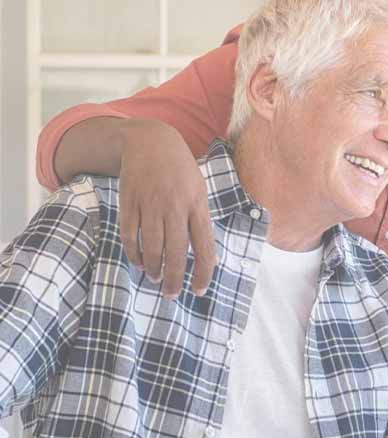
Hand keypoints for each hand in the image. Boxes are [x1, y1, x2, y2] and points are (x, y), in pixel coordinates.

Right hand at [118, 120, 215, 297]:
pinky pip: (130, 235)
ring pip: (152, 247)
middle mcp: (175, 207)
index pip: (205, 246)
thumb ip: (201, 221)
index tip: (199, 290)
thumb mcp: (199, 192)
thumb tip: (208, 256)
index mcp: (198, 206)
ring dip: (154, 268)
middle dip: (175, 279)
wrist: (151, 142)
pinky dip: (134, 253)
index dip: (203, 272)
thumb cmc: (181, 172)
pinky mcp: (130, 203)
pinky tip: (138, 263)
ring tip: (156, 279)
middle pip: (176, 252)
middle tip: (172, 295)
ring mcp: (151, 205)